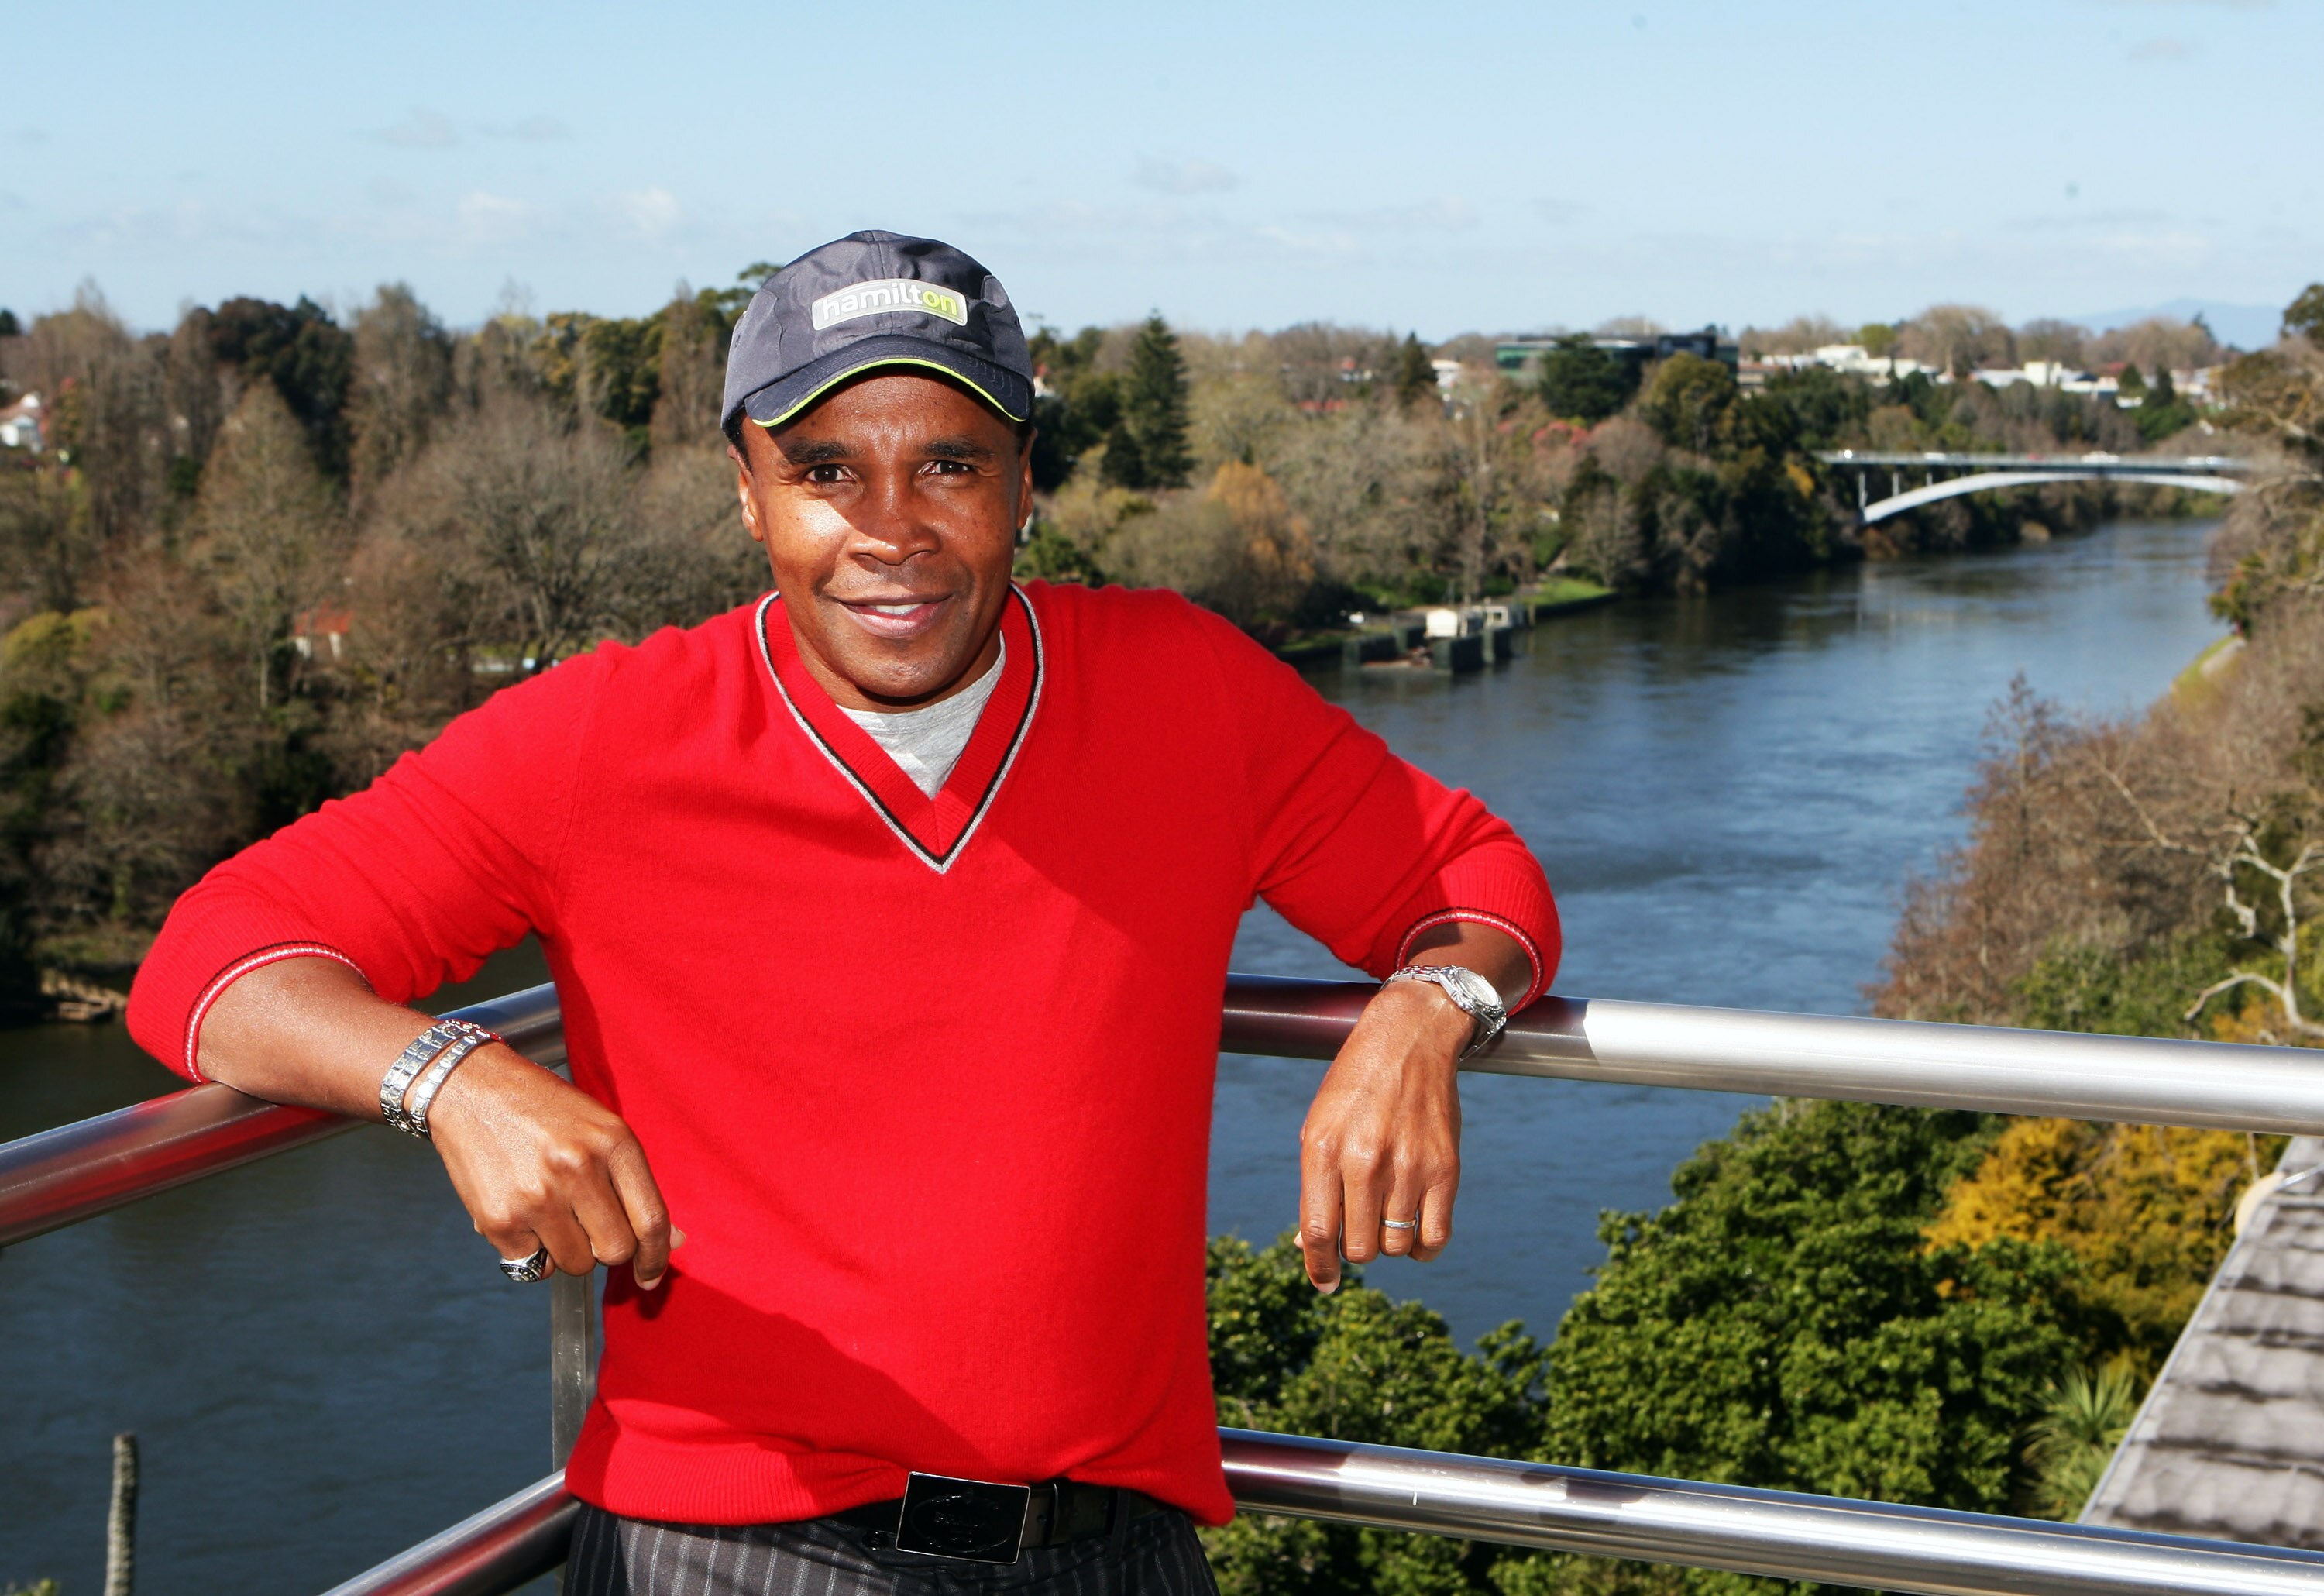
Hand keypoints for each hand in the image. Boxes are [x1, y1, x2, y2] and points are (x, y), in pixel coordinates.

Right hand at [427, 1046, 682, 1287]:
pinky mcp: (499, 1219)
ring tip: (551, 1212)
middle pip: (616, 1250)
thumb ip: (634, 1184)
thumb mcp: (600, 1128)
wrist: (470, 1088)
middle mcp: (578, 1168)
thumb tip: (670, 1241)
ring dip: (569, 1251)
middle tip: (589, 1228)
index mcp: (613, 1141)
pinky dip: (531, 1252)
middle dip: (607, 1250)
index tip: (650, 1276)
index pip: (650, 1219)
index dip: (656, 1257)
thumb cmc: (543, 1110)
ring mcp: (537, 1196)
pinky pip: (532, 1265)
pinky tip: (522, 1213)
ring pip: (576, 1264)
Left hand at [1296, 979, 1471, 1292]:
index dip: (1318, 1267)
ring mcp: (1409, 1167)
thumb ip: (1314, 1188)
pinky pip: (1435, 1238)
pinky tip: (1412, 1234)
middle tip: (1358, 1226)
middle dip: (1354, 1249)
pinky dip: (1422, 1249)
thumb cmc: (1354, 1089)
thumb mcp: (1318, 1128)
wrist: (1408, 1042)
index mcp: (1324, 1151)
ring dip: (1387, 1243)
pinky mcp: (1446, 1169)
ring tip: (1384, 1216)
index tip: (1325, 1284)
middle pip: (1359, 1248)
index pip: (1318, 1233)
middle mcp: (1366, 1161)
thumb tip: (1310, 1249)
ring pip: (1394, 1247)